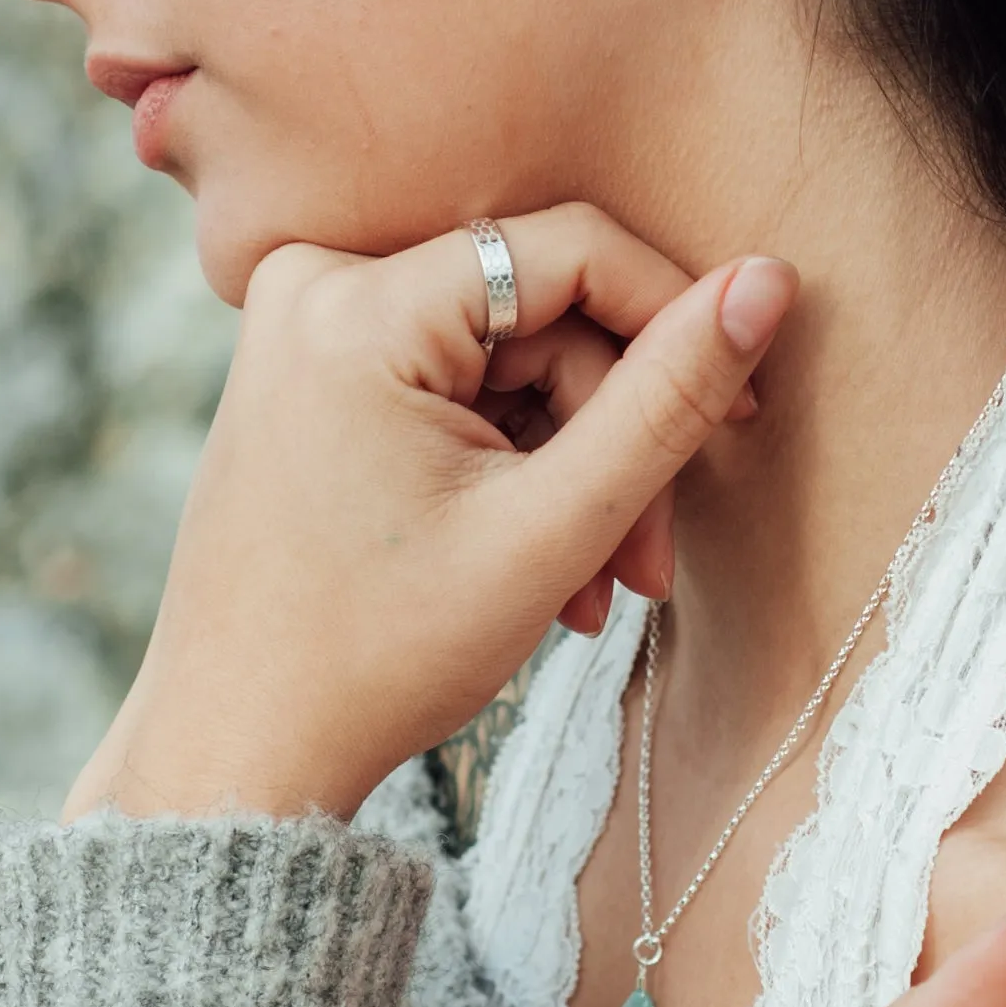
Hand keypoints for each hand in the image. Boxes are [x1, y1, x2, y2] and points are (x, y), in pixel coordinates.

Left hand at [63, 203, 797, 822]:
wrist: (237, 754)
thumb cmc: (378, 656)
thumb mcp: (550, 528)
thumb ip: (668, 398)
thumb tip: (768, 280)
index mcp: (356, 303)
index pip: (571, 252)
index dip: (675, 322)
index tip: (739, 420)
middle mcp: (315, 284)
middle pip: (541, 317)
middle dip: (612, 440)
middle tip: (649, 566)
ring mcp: (307, 327)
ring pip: (509, 358)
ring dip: (570, 468)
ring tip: (595, 587)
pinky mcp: (313, 368)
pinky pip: (456, 381)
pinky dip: (511, 464)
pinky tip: (537, 563)